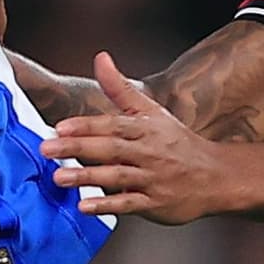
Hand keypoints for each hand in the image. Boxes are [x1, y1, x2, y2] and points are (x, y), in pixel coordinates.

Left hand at [47, 54, 249, 223]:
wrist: (216, 175)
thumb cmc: (177, 143)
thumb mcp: (152, 112)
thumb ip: (120, 88)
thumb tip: (100, 57)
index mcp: (145, 128)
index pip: (112, 124)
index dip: (86, 125)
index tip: (59, 127)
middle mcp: (148, 151)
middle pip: (110, 148)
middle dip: (77, 148)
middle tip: (47, 149)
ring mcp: (153, 178)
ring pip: (117, 176)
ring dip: (87, 176)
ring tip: (59, 177)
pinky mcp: (156, 203)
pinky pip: (130, 203)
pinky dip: (108, 205)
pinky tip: (85, 206)